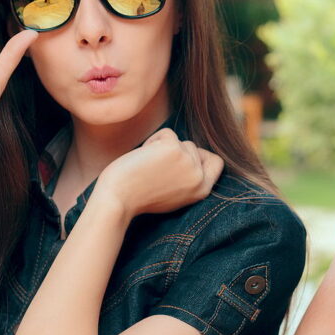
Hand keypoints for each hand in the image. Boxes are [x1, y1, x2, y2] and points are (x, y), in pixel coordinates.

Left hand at [95, 128, 223, 218]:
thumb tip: (192, 153)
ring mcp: (188, 162)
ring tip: (147, 166)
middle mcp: (199, 178)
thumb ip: (188, 177)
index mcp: (202, 191)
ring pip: (180, 141)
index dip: (202, 156)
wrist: (118, 200)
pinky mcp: (174, 149)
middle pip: (193, 148)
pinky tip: (142, 158)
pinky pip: (167, 133)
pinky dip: (153, 141)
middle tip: (156, 169)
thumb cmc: (139, 197)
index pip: (216, 163)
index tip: (183, 159)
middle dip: (175, 152)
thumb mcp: (174, 193)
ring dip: (162, 147)